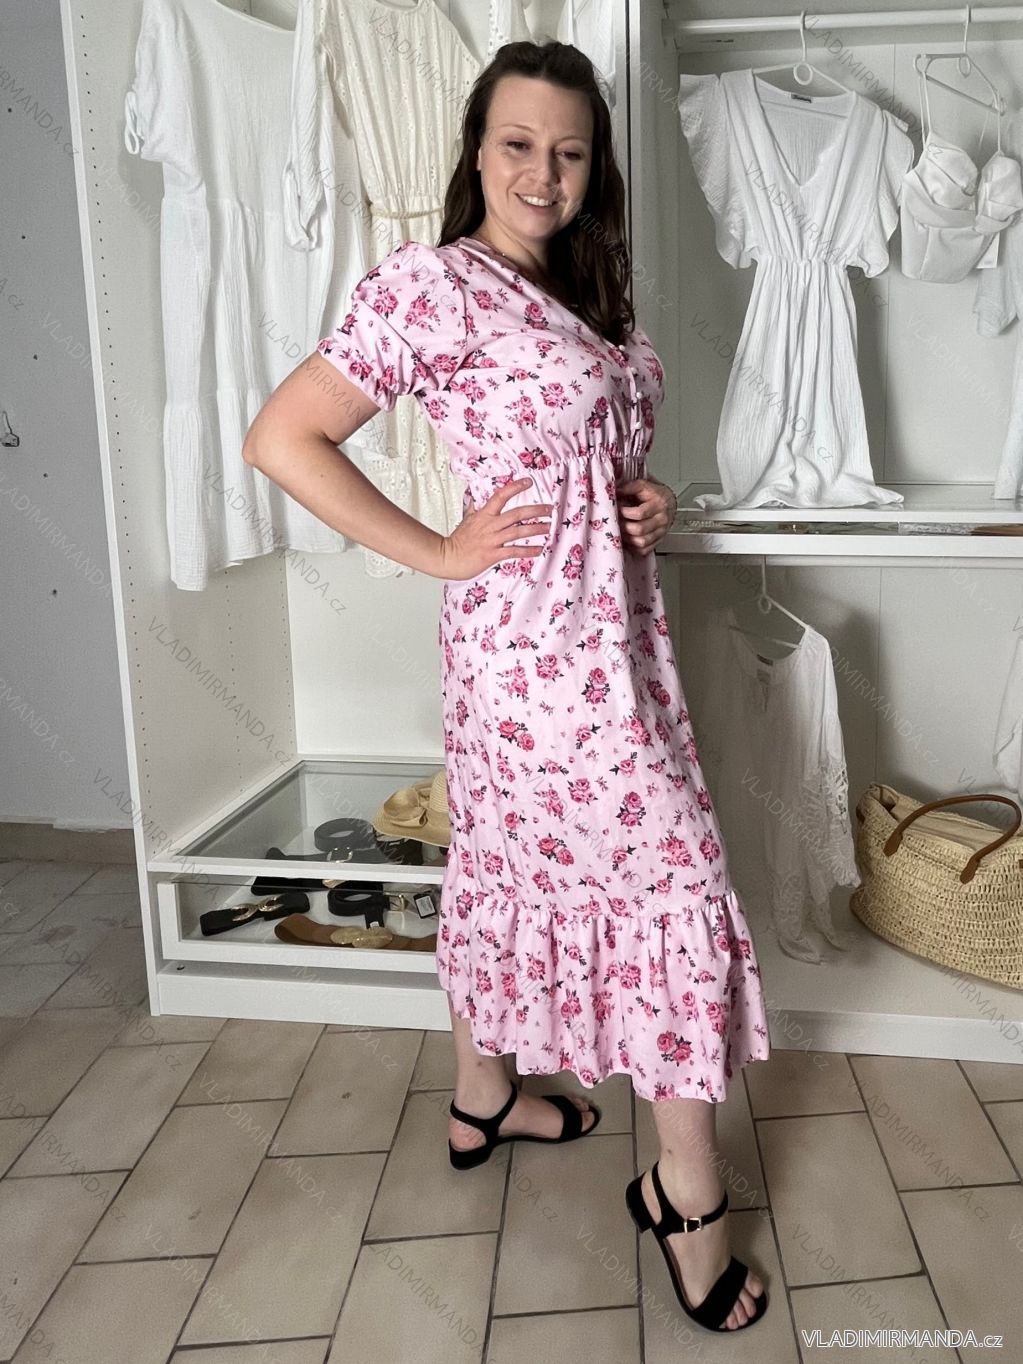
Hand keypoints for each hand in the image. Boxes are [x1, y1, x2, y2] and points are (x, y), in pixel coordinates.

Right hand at [437, 476, 552, 580]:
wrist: (447, 557)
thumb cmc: (457, 541)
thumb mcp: (466, 520)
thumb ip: (474, 510)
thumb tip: (476, 500)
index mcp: (484, 515)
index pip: (501, 496)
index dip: (515, 487)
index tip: (528, 482)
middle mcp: (490, 525)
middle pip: (516, 514)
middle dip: (535, 510)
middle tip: (549, 509)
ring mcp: (492, 540)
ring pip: (518, 532)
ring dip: (536, 529)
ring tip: (548, 527)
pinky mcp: (493, 554)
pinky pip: (514, 551)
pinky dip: (528, 550)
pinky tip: (538, 549)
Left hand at [616, 477, 677, 554]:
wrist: (669, 502)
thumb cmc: (655, 494)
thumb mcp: (644, 485)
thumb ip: (630, 486)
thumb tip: (616, 491)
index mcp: (659, 504)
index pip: (640, 513)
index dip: (625, 512)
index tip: (617, 508)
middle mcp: (661, 519)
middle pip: (639, 529)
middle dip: (623, 526)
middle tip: (616, 521)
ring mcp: (661, 532)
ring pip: (641, 542)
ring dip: (627, 538)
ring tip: (620, 530)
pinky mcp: (659, 541)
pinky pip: (644, 550)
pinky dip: (633, 547)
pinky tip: (628, 539)